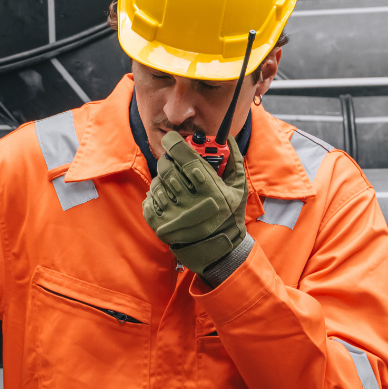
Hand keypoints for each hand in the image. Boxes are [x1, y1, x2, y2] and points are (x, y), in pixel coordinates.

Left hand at [142, 132, 247, 276]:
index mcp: (210, 190)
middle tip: (173, 161)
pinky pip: (149, 199)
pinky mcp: (160, 225)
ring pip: (156, 183)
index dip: (175, 143)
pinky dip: (155, 195)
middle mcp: (191, 202)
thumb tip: (227, 138)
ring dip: (162, 179)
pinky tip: (167, 198)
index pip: (185, 158)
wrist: (219, 250)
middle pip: (167, 168)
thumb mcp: (238, 189)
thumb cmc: (229, 216)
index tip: (171, 138)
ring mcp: (173, 215)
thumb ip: (234, 161)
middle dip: (168, 160)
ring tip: (173, 185)